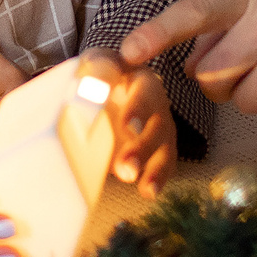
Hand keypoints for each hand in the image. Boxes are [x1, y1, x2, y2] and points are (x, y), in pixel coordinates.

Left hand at [77, 50, 173, 194]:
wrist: (99, 89)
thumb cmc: (97, 75)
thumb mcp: (93, 66)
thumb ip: (95, 73)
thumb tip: (93, 87)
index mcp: (140, 79)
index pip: (143, 92)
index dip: (138, 110)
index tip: (127, 128)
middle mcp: (155, 103)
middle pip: (157, 124)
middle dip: (143, 147)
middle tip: (126, 166)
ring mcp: (158, 126)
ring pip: (163, 146)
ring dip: (153, 167)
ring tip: (142, 185)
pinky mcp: (157, 148)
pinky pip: (163, 164)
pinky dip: (158, 178)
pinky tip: (148, 191)